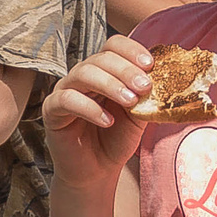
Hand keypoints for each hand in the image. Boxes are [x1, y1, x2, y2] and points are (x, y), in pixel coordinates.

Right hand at [41, 37, 154, 186]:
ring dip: (110, 84)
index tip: (150, 64)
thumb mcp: (139, 114)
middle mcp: (83, 75)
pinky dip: (89, 108)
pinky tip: (107, 121)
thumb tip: (164, 78)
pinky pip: (67, 100)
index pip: (113, 45)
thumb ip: (147, 96)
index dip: (131, 50)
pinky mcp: (52, 110)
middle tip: (144, 86)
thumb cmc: (116, 139)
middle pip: (100, 58)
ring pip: (83, 73)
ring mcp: (65, 90)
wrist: (97, 170)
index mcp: (105, 71)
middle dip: (125, 70)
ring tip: (130, 101)